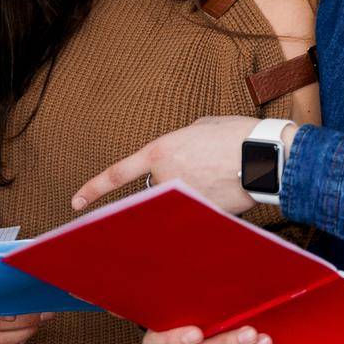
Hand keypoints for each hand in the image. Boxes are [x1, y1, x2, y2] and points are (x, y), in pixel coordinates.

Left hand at [70, 116, 264, 213]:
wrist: (267, 156)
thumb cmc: (237, 135)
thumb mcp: (200, 127)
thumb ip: (180, 141)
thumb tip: (180, 154)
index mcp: (159, 151)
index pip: (117, 174)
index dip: (94, 189)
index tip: (77, 203)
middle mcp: (164, 178)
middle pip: (155, 188)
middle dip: (175, 181)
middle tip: (207, 168)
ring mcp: (181, 200)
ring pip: (176, 202)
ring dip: (193, 192)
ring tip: (221, 175)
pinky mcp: (201, 216)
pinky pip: (195, 215)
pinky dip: (209, 205)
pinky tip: (228, 191)